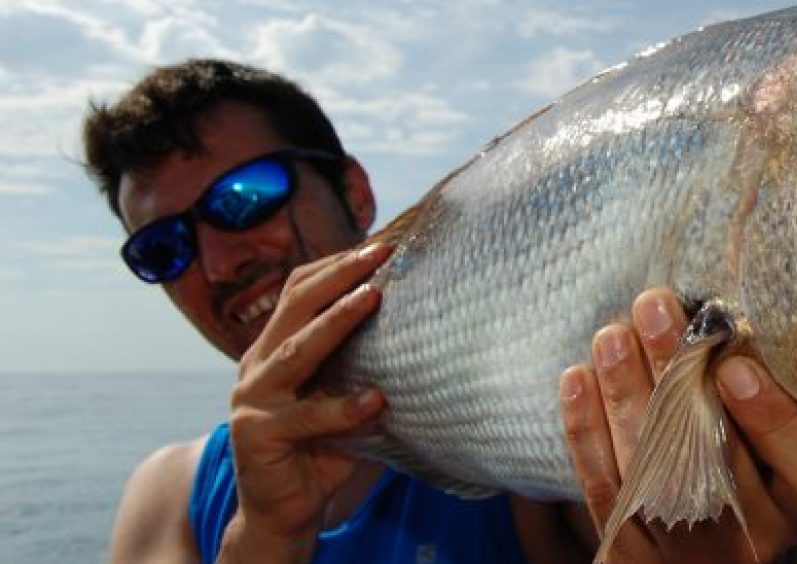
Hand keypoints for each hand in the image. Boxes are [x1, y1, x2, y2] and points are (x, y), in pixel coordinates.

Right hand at [222, 243, 391, 558]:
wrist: (283, 510)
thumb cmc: (321, 449)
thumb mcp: (341, 397)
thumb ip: (361, 365)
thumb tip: (419, 326)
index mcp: (276, 348)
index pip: (301, 291)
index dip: (336, 266)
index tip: (381, 244)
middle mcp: (259, 365)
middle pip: (296, 306)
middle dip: (339, 276)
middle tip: (380, 253)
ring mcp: (253, 398)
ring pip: (296, 351)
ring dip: (337, 321)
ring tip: (374, 298)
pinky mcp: (258, 434)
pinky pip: (307, 417)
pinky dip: (343, 408)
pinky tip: (376, 401)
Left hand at [560, 288, 796, 562]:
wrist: (704, 551)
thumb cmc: (754, 470)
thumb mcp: (785, 449)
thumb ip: (774, 396)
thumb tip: (726, 314)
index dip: (776, 418)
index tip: (734, 364)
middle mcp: (752, 533)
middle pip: (716, 456)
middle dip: (677, 374)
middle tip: (655, 307)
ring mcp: (687, 546)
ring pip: (652, 467)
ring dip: (625, 391)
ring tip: (612, 333)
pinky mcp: (630, 550)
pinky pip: (604, 488)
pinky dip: (587, 430)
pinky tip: (578, 379)